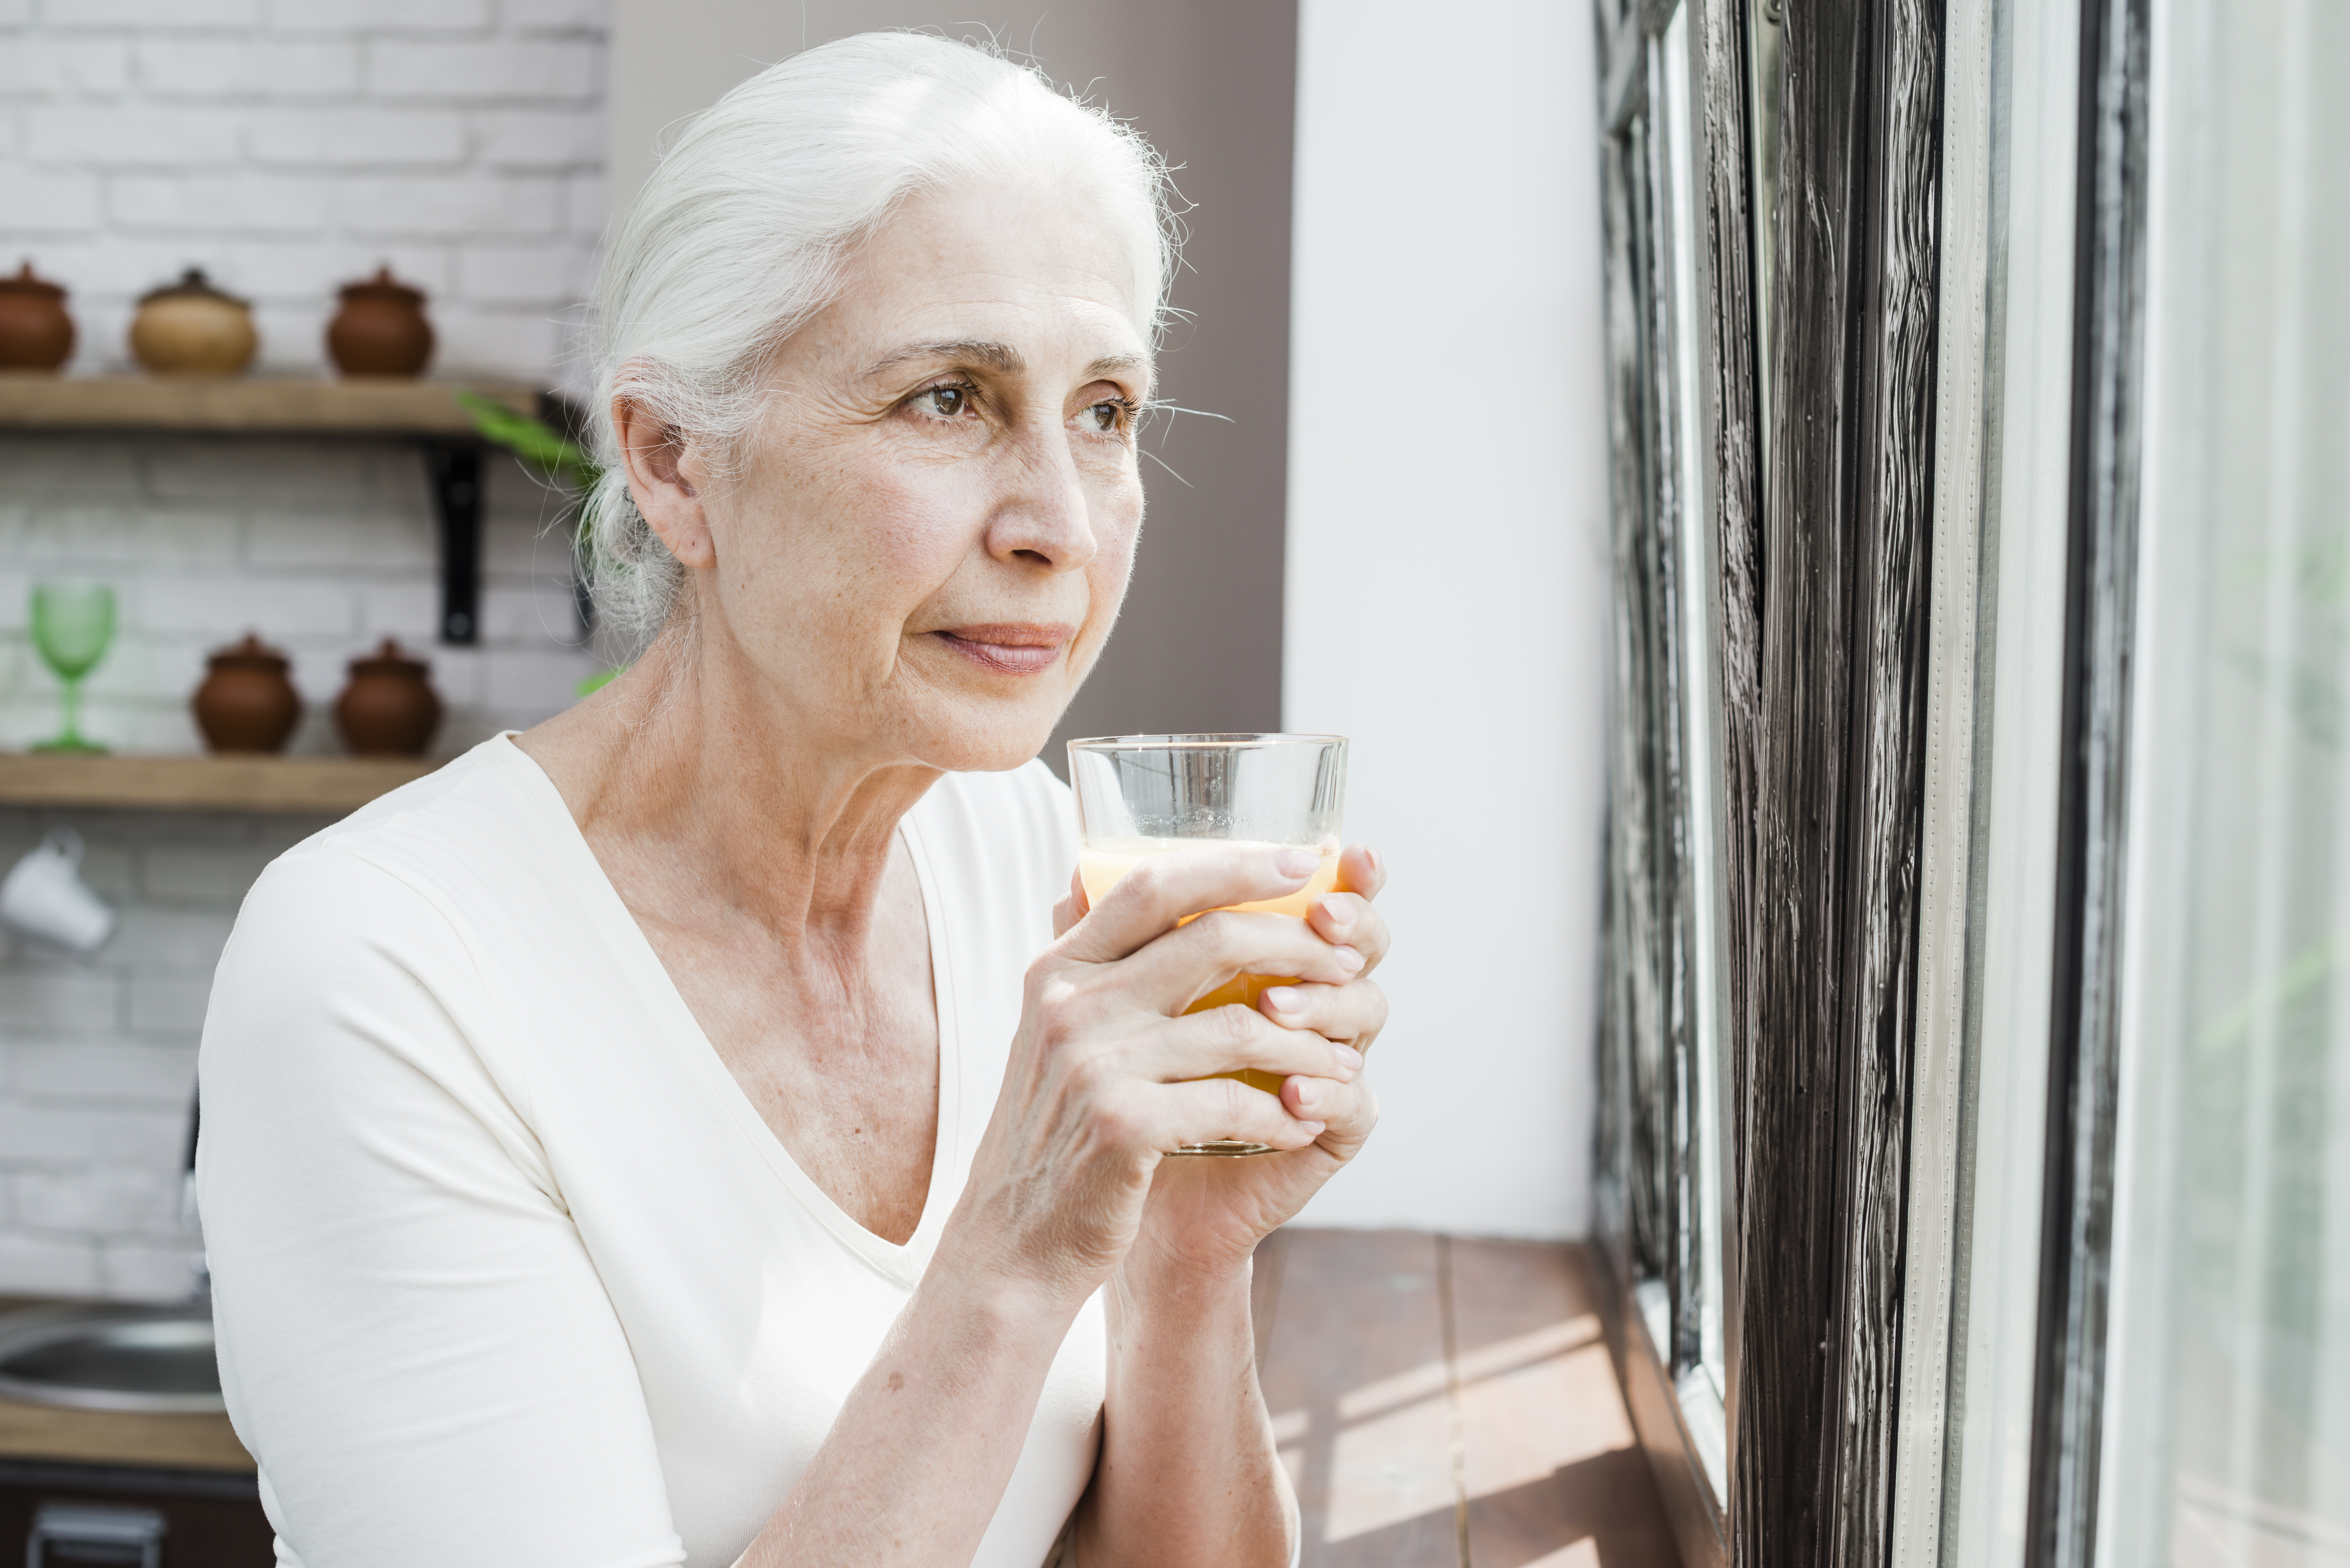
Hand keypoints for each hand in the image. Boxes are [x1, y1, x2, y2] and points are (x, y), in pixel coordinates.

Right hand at [945, 844, 1376, 1310]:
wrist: (1012, 1243)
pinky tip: (1302, 1123)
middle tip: (1348, 962)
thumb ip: (1091, 965)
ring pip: (1239, 1025)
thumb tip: (1099, 875)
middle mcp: (1071, 1005)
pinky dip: (1282, 1113)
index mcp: (1059, 970)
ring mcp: (1094, 1065)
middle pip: (1211, 938)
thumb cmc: (1054, 1134)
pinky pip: (1234, 1101)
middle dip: (1298, 943)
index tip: (1305, 861)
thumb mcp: (1052, 1035)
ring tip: (1343, 1061)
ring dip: (1308, 1044)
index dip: (1235, 863)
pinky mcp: (1123, 1128)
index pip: (1152, 884)